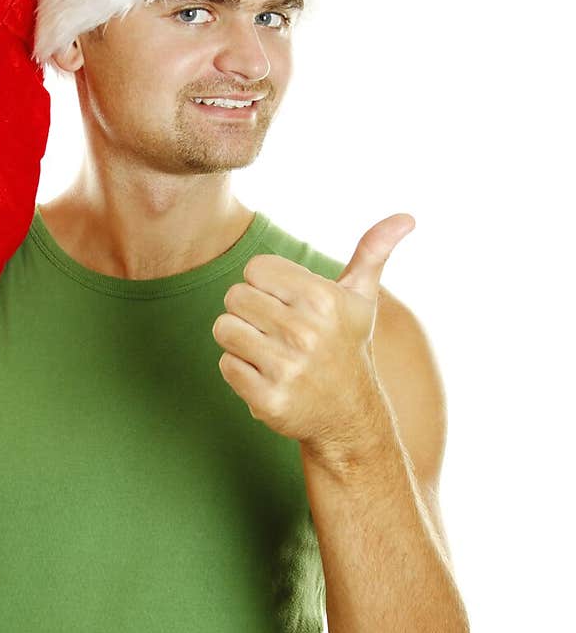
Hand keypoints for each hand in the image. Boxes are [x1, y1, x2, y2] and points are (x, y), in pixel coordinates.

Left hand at [212, 213, 415, 458]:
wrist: (349, 416)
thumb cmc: (347, 345)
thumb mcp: (361, 298)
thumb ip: (373, 251)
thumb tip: (407, 217)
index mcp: (323, 300)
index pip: (255, 268)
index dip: (266, 285)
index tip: (288, 304)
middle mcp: (305, 333)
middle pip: (235, 296)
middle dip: (251, 312)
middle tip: (278, 331)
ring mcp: (286, 368)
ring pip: (224, 328)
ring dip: (241, 340)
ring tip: (270, 352)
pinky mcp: (268, 399)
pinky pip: (226, 364)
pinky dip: (240, 370)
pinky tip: (267, 376)